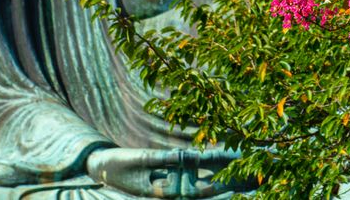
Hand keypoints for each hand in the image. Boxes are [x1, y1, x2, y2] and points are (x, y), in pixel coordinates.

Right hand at [85, 148, 249, 198]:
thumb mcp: (140, 159)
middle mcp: (169, 191)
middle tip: (247, 184)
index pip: (195, 193)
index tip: (234, 187)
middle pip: (201, 191)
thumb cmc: (119, 163)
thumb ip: (164, 159)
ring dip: (216, 182)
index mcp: (162, 192)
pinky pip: (189, 176)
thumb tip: (188, 157)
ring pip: (197, 185)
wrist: (101, 166)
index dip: (215, 191)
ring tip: (240, 176)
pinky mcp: (167, 177)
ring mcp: (168, 185)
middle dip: (222, 188)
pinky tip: (218, 166)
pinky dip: (204, 173)